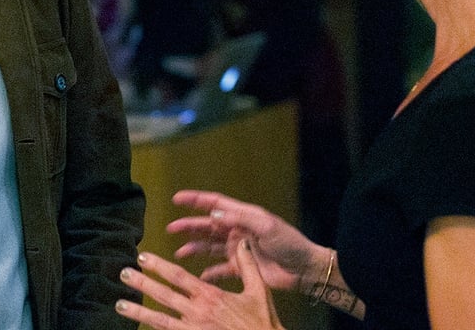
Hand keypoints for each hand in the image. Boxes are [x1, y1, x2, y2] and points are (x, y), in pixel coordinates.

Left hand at [115, 240, 284, 329]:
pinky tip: (140, 327)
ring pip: (159, 319)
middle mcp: (198, 312)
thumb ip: (248, 266)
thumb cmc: (262, 323)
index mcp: (211, 296)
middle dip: (142, 283)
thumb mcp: (259, 292)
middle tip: (123, 274)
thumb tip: (243, 242)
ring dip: (138, 311)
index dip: (158, 266)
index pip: (178, 277)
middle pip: (163, 295)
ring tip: (119, 305)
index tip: (143, 257)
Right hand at [167, 190, 323, 291]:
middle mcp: (238, 231)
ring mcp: (239, 249)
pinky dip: (210, 273)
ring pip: (210, 247)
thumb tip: (213, 215)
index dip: (196, 200)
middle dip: (189, 226)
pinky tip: (199, 276)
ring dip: (194, 248)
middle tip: (170, 228)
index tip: (177, 198)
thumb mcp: (266, 226)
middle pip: (208, 226)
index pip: (215, 204)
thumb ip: (240, 219)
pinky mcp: (242, 267)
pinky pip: (221, 270)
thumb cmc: (289, 243)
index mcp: (244, 216)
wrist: (304, 269)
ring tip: (179, 253)